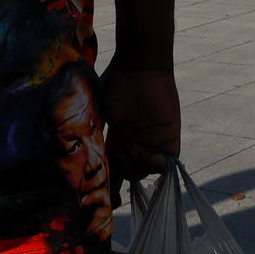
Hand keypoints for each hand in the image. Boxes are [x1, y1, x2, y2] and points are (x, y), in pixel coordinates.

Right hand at [100, 63, 179, 193]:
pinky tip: (153, 157)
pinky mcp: (170, 136)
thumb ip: (94, 132)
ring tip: (135, 152)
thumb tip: (83, 156)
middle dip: (124, 173)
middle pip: (130, 173)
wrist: (139, 64)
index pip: (114, 168)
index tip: (103, 189)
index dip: (109, 182)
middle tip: (119, 158)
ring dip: (139, 168)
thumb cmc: (116, 82)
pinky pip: (168, 161)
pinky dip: (159, 165)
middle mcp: (135, 143)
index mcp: (116, 139)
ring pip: (147, 170)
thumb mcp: (99, 111)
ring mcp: (153, 140)